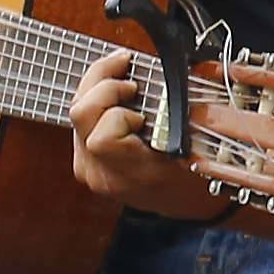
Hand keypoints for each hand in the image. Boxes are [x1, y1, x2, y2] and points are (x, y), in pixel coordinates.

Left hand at [61, 56, 212, 217]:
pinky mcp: (82, 159)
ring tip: (124, 80)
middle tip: (130, 79)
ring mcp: (86, 167)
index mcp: (130, 173)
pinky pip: (80, 120)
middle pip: (80, 114)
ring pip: (75, 112)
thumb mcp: (197, 145)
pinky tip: (116, 94)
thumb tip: (177, 71)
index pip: (103, 138)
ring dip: (98, 88)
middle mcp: (100, 172)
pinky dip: (97, 101)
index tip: (140, 98)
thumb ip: (183, 111)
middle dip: (104, 85)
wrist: (179, 202)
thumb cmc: (192, 176)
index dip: (119, 113)